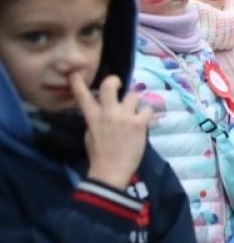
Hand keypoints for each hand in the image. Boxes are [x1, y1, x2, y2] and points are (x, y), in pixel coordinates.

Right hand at [73, 73, 152, 189]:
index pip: (83, 96)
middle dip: (115, 81)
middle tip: (119, 84)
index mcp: (92, 117)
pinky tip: (145, 122)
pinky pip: (148, 109)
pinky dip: (148, 114)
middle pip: (110, 86)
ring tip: (135, 114)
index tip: (75, 72)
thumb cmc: (100, 155)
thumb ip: (97, 119)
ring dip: (136, 103)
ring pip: (133, 95)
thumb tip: (104, 110)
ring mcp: (124, 116)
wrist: (111, 171)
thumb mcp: (91, 134)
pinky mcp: (139, 123)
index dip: (78, 83)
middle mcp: (108, 113)